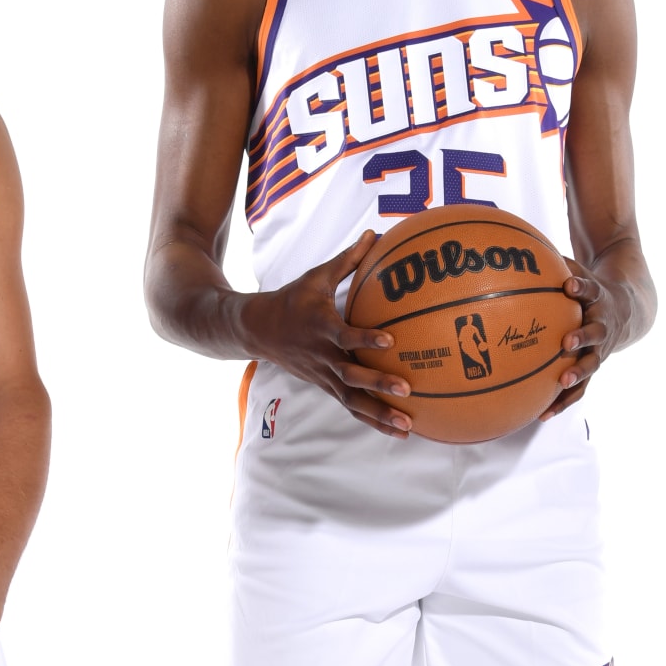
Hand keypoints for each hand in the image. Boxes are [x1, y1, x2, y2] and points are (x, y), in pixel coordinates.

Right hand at [240, 231, 413, 436]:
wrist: (257, 330)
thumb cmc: (293, 299)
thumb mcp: (317, 277)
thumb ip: (349, 259)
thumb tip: (376, 233)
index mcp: (320, 327)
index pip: (344, 336)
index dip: (364, 340)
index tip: (390, 340)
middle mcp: (322, 356)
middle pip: (350, 376)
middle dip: (377, 384)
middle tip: (406, 389)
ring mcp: (323, 376)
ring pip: (352, 401)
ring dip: (380, 415)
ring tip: (408, 426)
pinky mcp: (325, 387)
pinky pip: (351, 408)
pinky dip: (374, 421)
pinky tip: (399, 432)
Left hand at [552, 272, 619, 408]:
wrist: (626, 311)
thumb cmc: (592, 291)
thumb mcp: (581, 273)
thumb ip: (560, 266)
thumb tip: (525, 252)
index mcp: (599, 300)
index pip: (591, 290)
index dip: (581, 287)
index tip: (570, 284)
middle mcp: (602, 326)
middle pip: (595, 333)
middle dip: (582, 337)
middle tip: (567, 342)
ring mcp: (600, 350)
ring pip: (591, 364)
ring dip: (577, 374)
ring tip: (561, 383)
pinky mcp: (593, 367)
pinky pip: (579, 388)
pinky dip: (563, 401)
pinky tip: (543, 414)